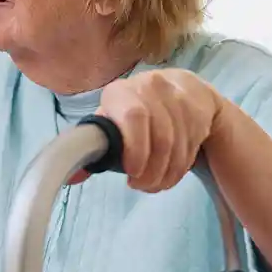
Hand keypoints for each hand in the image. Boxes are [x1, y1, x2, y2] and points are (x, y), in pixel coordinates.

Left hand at [89, 69, 224, 192]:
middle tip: (142, 186)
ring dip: (168, 172)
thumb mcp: (113, 125)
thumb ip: (93, 149)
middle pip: (160, 136)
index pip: (133, 115)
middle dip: (152, 170)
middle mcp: (150, 85)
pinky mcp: (200, 106)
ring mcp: (178, 94)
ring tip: (156, 184)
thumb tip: (72, 177)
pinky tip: (172, 171)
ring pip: (178, 144)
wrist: (183, 90)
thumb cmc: (137, 113)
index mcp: (120, 91)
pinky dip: (181, 166)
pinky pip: (193, 143)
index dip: (135, 148)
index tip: (132, 174)